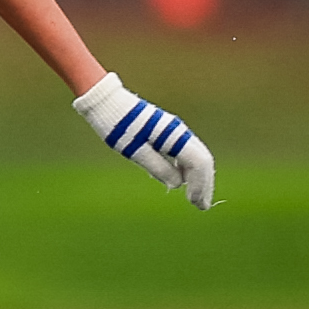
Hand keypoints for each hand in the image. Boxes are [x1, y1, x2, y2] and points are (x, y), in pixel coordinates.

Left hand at [74, 73, 214, 208]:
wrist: (105, 101)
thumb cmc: (117, 125)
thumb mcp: (134, 150)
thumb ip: (157, 167)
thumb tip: (177, 185)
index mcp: (173, 135)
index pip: (198, 163)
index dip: (199, 184)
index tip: (194, 203)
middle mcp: (178, 131)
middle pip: (202, 161)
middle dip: (203, 184)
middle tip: (202, 206)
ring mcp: (174, 131)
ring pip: (195, 157)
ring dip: (196, 178)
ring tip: (194, 198)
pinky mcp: (166, 132)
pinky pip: (183, 153)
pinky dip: (185, 169)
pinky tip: (179, 181)